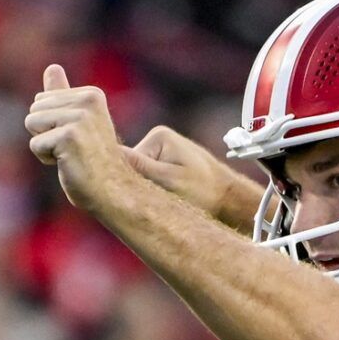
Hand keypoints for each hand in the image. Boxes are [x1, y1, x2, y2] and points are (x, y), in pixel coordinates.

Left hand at [26, 64, 137, 216]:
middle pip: (35, 109)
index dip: (52, 125)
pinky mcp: (68, 137)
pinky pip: (35, 144)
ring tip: (70, 155)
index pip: (42, 100)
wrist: (113, 191)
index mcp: (91, 94)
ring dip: (45, 146)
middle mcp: (87, 101)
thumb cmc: (94, 162)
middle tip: (73, 150)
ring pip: (32, 123)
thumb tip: (52, 67)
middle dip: (45, 133)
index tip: (77, 139)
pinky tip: (68, 164)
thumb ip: (62, 95)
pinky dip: (46, 159)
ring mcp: (79, 118)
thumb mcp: (77, 122)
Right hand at [125, 126, 262, 233]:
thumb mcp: (169, 180)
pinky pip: (148, 180)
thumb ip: (140, 167)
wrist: (230, 199)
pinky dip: (151, 192)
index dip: (124, 181)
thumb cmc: (205, 192)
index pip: (124, 159)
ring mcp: (162, 153)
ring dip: (144, 191)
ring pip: (138, 176)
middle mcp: (158, 140)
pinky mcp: (166, 165)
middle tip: (154, 201)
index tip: (133, 198)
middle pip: (130, 167)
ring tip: (163, 201)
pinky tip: (163, 200)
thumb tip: (109, 155)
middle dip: (135, 186)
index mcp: (158, 137)